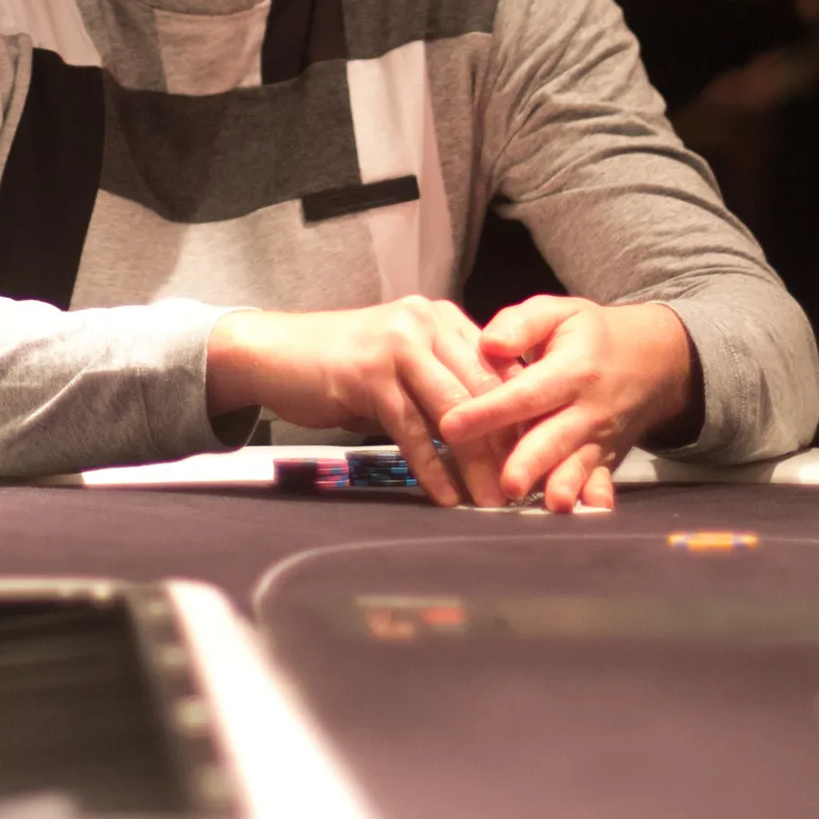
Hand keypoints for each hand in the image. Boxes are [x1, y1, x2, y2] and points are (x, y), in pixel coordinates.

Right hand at [206, 298, 533, 509]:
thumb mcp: (403, 363)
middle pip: (481, 388)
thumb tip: (493, 431)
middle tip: (527, 488)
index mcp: (441, 317)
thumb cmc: (343, 364)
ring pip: (452, 411)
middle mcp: (424, 323)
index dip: (522, 413)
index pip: (497, 365)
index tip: (541, 456)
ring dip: (476, 462)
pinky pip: (412, 428)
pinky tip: (446, 496)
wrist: (277, 353)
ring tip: (492, 500)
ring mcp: (396, 346)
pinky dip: (432, 467)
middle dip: (507, 443)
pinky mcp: (370, 376)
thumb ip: (443, 382)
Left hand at [437, 296, 698, 512]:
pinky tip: (592, 511)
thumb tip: (488, 344)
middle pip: (553, 437)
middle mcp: (588, 407)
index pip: (525, 392)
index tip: (451, 426)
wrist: (652, 360)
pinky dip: (597, 496)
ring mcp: (599, 438)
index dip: (489, 410)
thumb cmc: (590, 334)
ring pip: (577, 465)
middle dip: (529, 462)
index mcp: (571, 368)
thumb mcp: (558, 311)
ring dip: (563, 485)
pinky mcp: (607, 459)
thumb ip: (520, 323)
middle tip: (505, 484)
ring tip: (549, 505)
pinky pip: (602, 480)